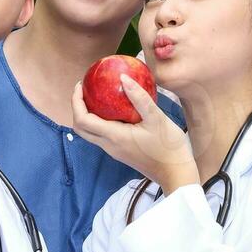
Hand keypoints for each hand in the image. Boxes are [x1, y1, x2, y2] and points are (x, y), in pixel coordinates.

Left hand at [71, 76, 196, 192]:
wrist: (176, 173)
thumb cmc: (168, 147)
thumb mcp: (156, 118)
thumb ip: (139, 98)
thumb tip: (123, 78)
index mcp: (114, 137)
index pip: (82, 120)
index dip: (76, 102)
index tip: (80, 85)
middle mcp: (109, 145)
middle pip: (81, 128)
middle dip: (77, 108)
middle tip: (84, 90)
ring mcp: (114, 151)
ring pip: (90, 133)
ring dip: (87, 115)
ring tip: (98, 96)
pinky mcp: (120, 152)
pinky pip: (102, 135)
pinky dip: (100, 121)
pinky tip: (115, 109)